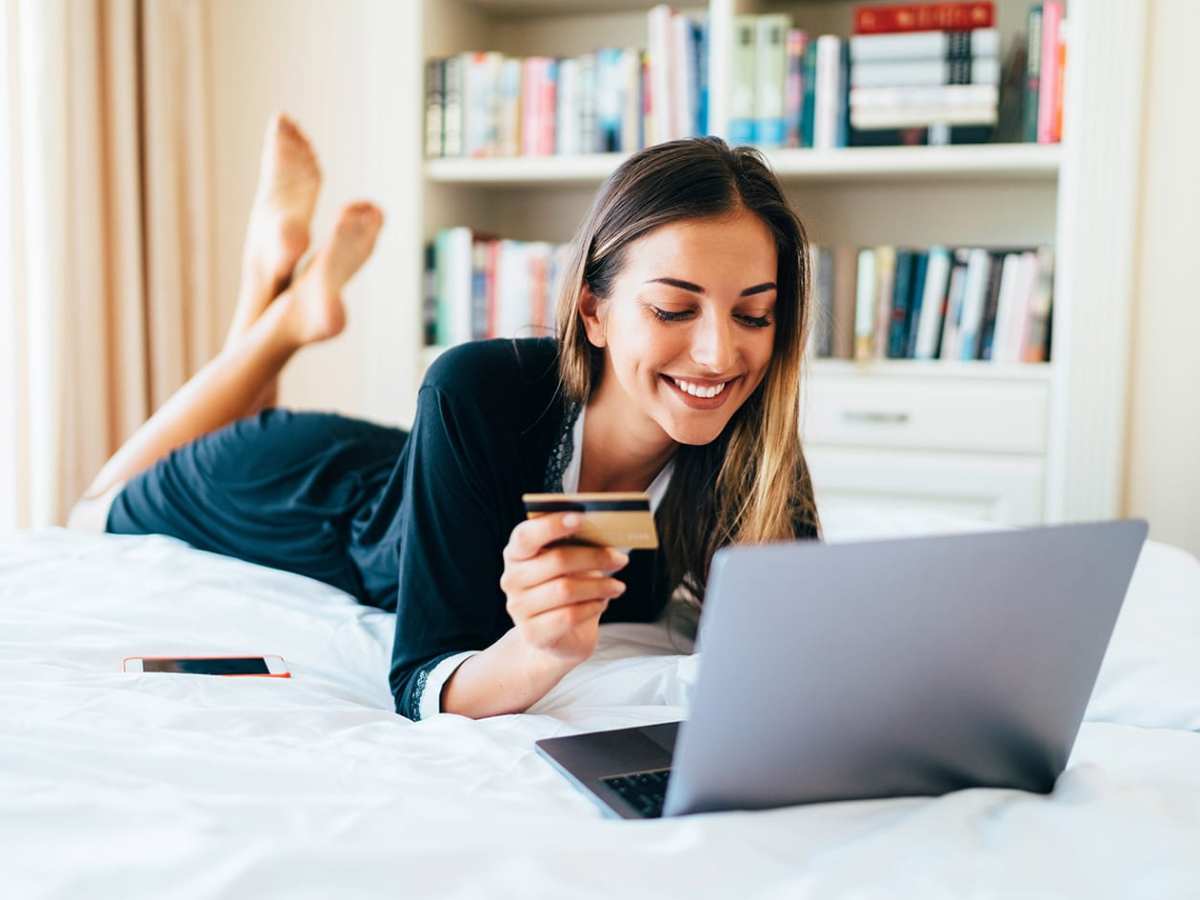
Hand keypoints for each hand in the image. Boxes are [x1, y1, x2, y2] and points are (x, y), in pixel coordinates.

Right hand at [500, 512, 629, 664]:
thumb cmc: (566, 587)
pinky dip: (592, 607)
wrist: (559, 635)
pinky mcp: (532, 633)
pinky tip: (601, 603)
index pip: (526, 535)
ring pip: (566, 589)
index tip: (581, 517)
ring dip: (599, 586)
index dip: (551, 525)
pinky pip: (569, 616)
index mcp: (516, 553)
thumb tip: (605, 533)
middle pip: (556, 561)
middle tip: (620, 559)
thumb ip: (578, 545)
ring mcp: (518, 608)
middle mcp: (512, 579)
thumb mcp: (570, 562)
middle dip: (595, 557)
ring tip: (617, 586)